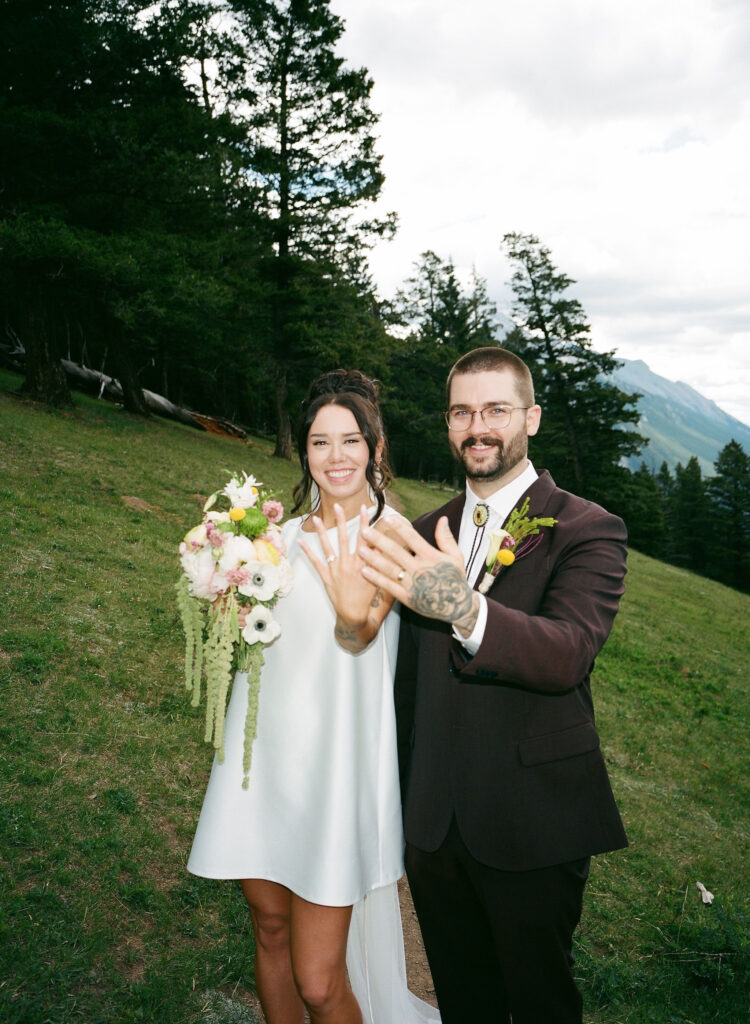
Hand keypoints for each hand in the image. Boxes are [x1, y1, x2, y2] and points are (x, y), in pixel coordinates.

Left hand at [299, 503, 379, 627]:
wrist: (354, 614)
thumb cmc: (368, 598)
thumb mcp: (378, 578)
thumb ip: (380, 562)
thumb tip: (385, 547)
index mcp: (362, 562)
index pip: (364, 538)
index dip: (364, 522)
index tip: (364, 508)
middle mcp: (347, 563)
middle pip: (343, 537)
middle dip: (341, 520)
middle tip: (338, 506)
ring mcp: (335, 569)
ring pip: (327, 546)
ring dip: (321, 531)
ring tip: (316, 518)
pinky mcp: (326, 576)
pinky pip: (315, 562)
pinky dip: (308, 552)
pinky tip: (301, 541)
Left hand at [359, 515, 478, 633]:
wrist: (458, 606)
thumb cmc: (455, 578)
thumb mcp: (456, 556)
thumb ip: (446, 538)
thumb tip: (442, 519)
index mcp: (431, 556)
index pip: (412, 538)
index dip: (399, 527)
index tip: (387, 518)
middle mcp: (420, 569)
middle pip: (396, 552)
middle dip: (379, 540)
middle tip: (365, 530)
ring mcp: (412, 584)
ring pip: (389, 569)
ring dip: (373, 559)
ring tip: (360, 550)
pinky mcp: (407, 597)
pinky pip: (388, 586)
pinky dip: (376, 579)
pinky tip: (364, 571)